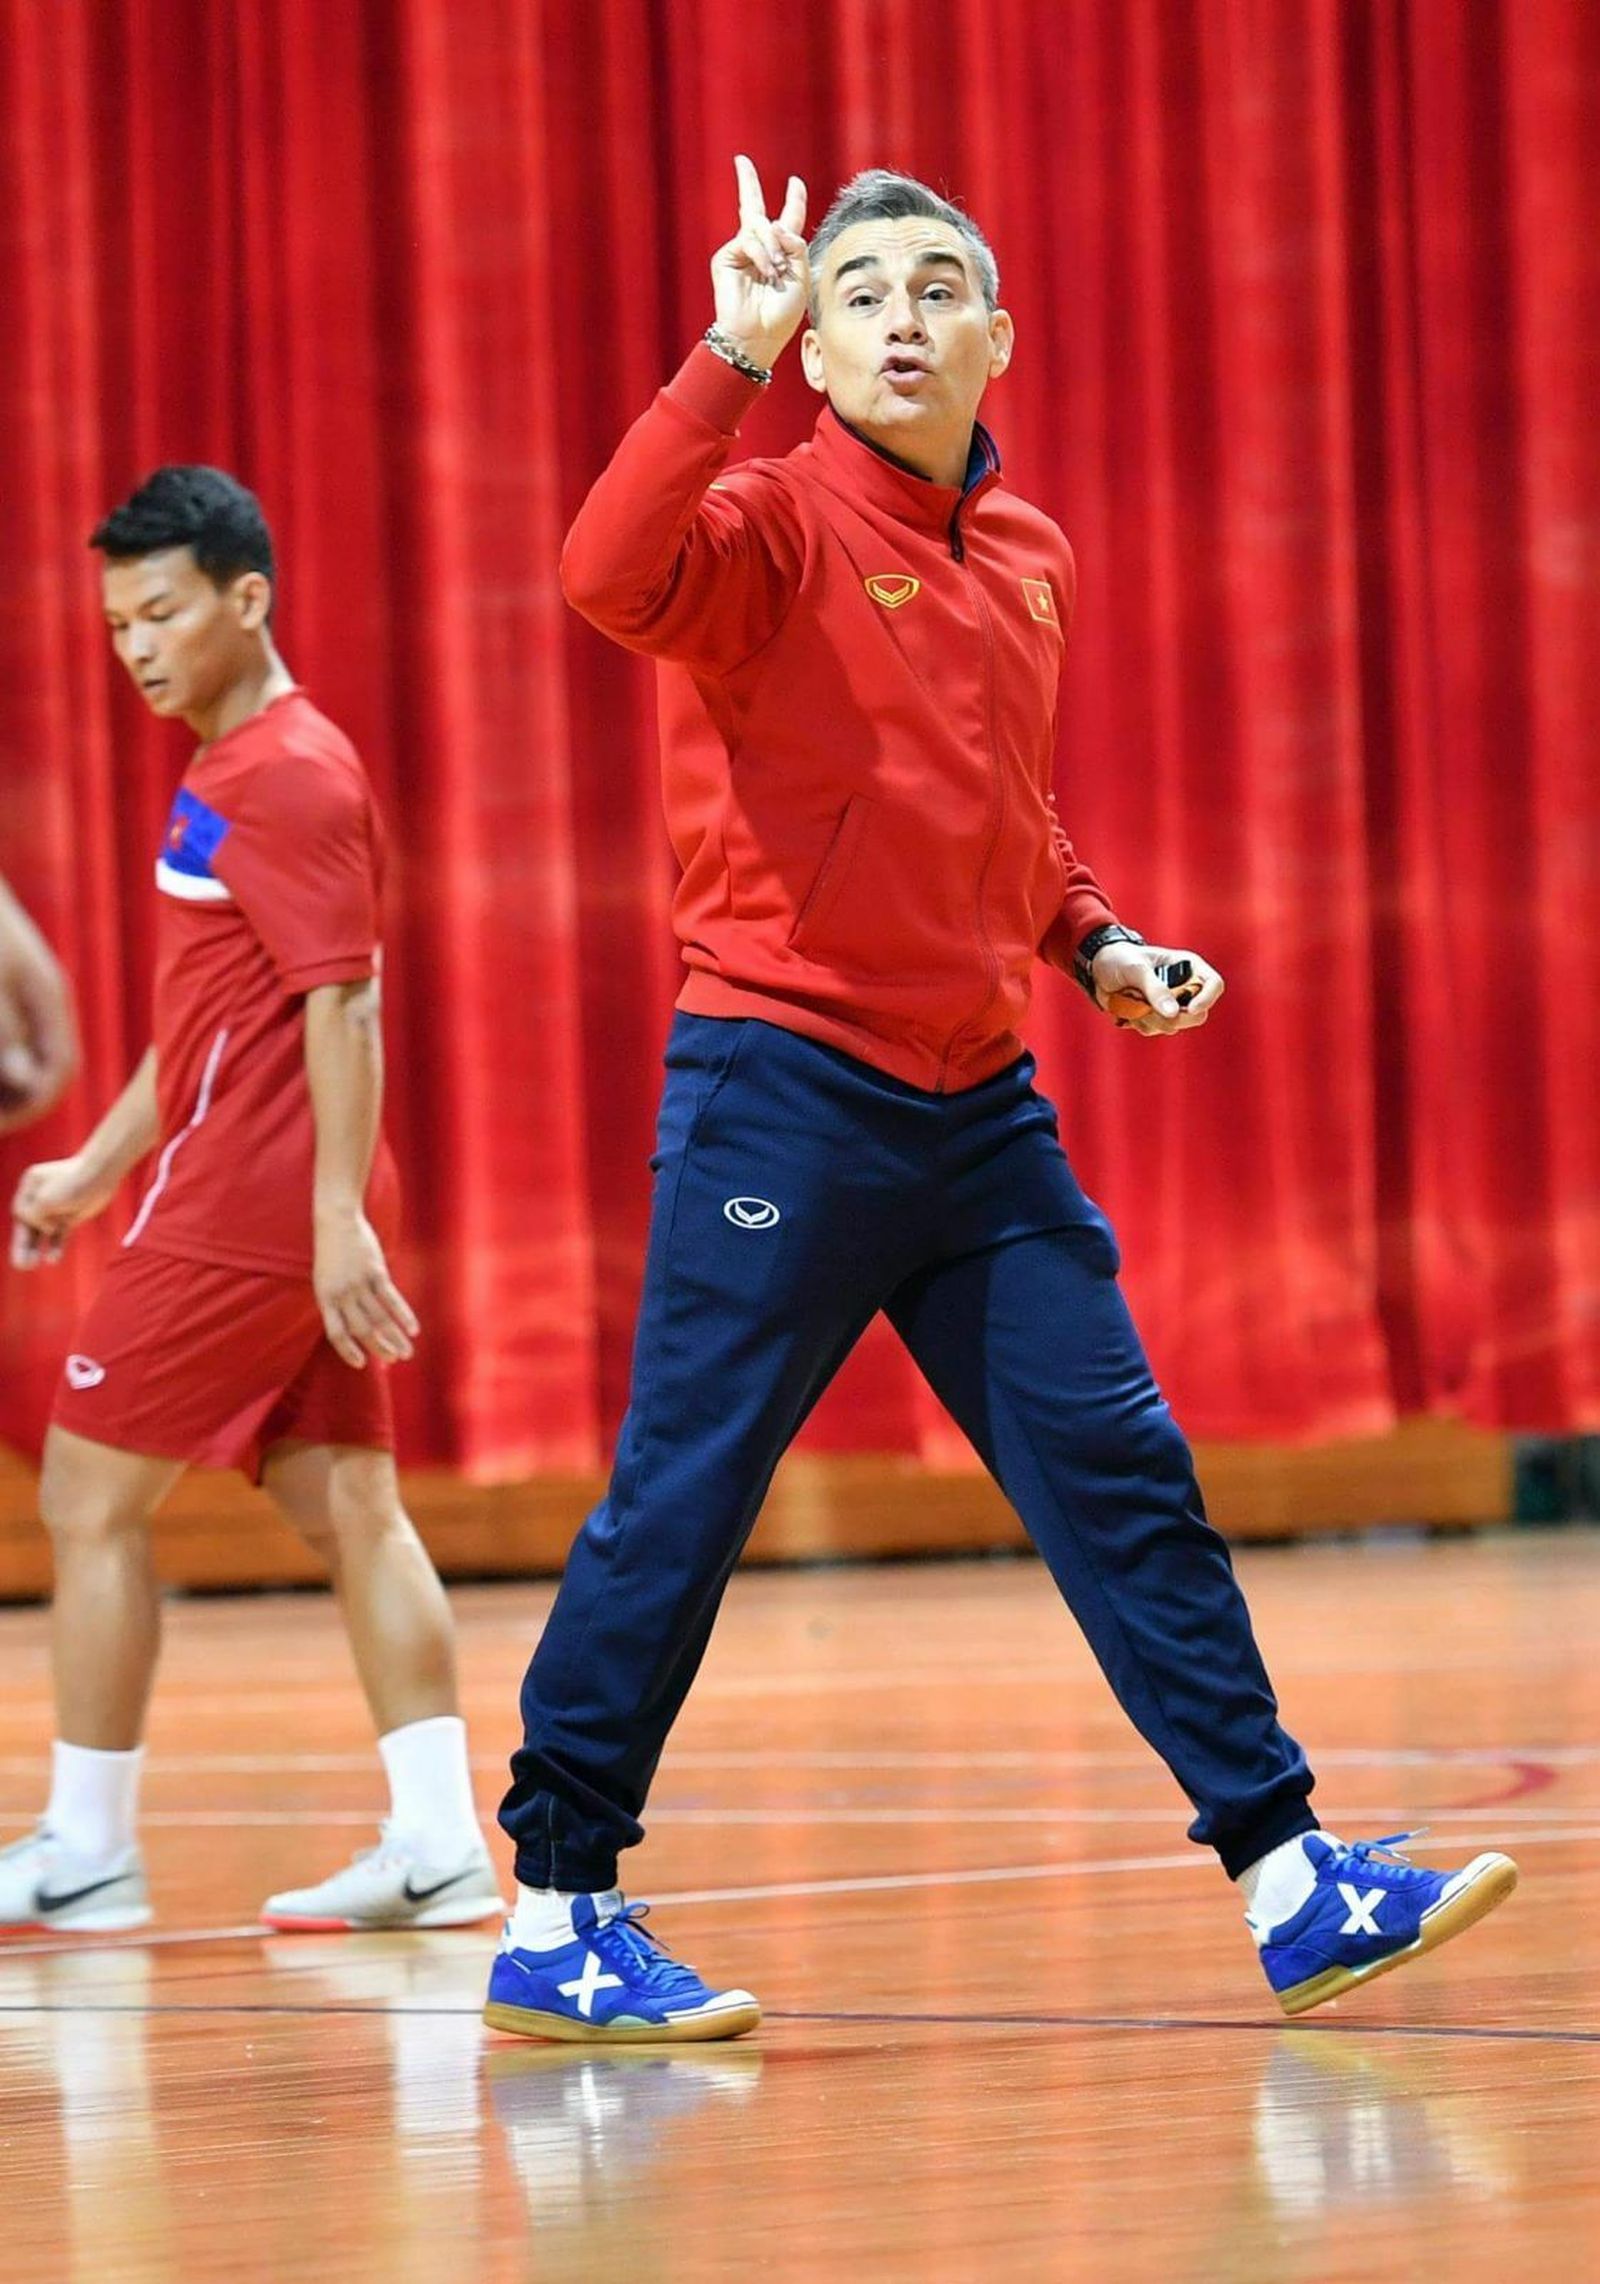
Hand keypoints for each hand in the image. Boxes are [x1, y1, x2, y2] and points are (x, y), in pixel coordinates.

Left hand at [0, 899, 78, 1135]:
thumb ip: (4, 1029)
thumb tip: (23, 1080)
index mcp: (51, 1001)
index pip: (60, 1073)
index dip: (32, 1106)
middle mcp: (41, 1004)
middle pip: (40, 1071)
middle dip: (10, 1099)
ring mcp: (20, 997)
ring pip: (16, 1056)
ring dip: (1, 1081)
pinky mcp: (1, 990)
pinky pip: (5, 1036)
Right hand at [10, 1154, 117, 1268]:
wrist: (101, 1175)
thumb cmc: (72, 1183)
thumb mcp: (44, 1199)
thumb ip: (33, 1215)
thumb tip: (45, 1229)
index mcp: (29, 1186)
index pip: (20, 1211)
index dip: (29, 1223)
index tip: (47, 1225)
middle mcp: (40, 1197)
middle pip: (28, 1225)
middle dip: (23, 1245)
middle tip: (20, 1266)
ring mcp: (56, 1208)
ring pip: (42, 1233)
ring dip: (35, 1249)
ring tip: (29, 1266)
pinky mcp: (71, 1216)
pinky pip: (59, 1236)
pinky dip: (55, 1247)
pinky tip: (52, 1260)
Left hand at [313, 1210, 419, 1368]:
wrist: (336, 1219)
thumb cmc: (332, 1251)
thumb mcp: (326, 1279)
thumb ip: (337, 1301)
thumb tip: (354, 1324)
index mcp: (325, 1298)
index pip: (337, 1333)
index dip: (348, 1351)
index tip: (362, 1364)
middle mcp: (341, 1294)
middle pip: (362, 1329)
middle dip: (379, 1348)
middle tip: (394, 1360)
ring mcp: (359, 1283)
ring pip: (379, 1318)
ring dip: (395, 1337)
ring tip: (408, 1352)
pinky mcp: (375, 1271)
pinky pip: (391, 1299)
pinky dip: (403, 1315)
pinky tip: (413, 1329)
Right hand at [710, 155, 808, 371]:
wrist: (758, 336)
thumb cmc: (782, 314)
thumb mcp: (802, 277)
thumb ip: (797, 245)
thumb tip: (775, 224)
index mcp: (781, 253)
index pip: (788, 221)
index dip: (794, 201)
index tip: (795, 183)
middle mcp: (759, 249)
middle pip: (753, 208)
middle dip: (747, 183)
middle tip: (741, 161)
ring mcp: (741, 252)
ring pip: (760, 226)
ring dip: (773, 247)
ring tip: (776, 271)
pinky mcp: (726, 257)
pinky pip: (749, 240)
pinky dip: (762, 254)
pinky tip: (766, 271)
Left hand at [1091, 943, 1223, 1037]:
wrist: (1098, 969)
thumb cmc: (1119, 958)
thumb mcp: (1136, 969)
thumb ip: (1155, 989)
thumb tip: (1173, 1013)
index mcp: (1188, 967)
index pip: (1213, 984)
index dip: (1207, 999)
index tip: (1190, 1009)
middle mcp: (1183, 987)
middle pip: (1198, 1014)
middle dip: (1175, 1017)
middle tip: (1152, 1011)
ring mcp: (1170, 1004)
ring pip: (1174, 1025)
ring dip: (1150, 1018)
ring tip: (1132, 1000)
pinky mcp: (1156, 1017)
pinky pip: (1155, 1029)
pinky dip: (1139, 1022)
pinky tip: (1128, 1007)